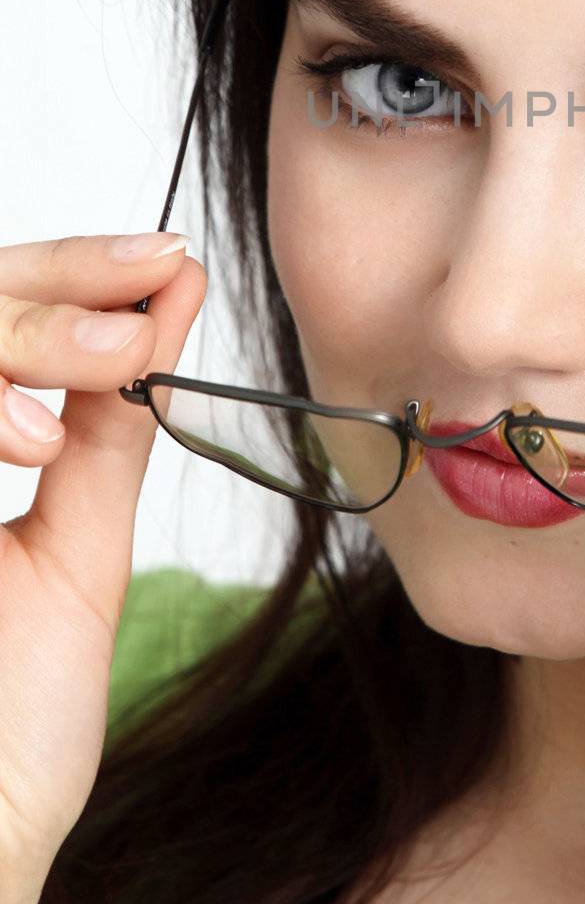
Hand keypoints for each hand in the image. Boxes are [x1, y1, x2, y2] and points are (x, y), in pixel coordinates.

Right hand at [0, 234, 204, 883]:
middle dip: (50, 289)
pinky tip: (29, 436)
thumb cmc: (11, 725)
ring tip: (102, 366)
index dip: (71, 268)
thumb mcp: (75, 550)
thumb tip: (169, 302)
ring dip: (16, 336)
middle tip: (144, 294)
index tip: (166, 260)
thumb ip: (106, 427)